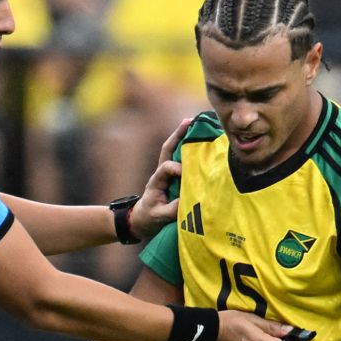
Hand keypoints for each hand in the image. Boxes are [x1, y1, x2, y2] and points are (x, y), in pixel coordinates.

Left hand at [129, 118, 190, 241]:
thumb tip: (187, 201)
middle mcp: (161, 172)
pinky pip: (180, 158)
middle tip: (190, 121)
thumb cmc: (149, 218)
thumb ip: (171, 210)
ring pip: (173, 150)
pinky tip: (199, 139)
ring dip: (183, 136)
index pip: (166, 168)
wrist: (141, 220)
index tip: (186, 174)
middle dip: (178, 135)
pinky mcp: (172, 175)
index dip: (176, 168)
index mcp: (156, 181)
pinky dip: (188, 147)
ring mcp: (166, 172)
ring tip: (195, 123)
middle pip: (168, 149)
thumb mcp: (158, 217)